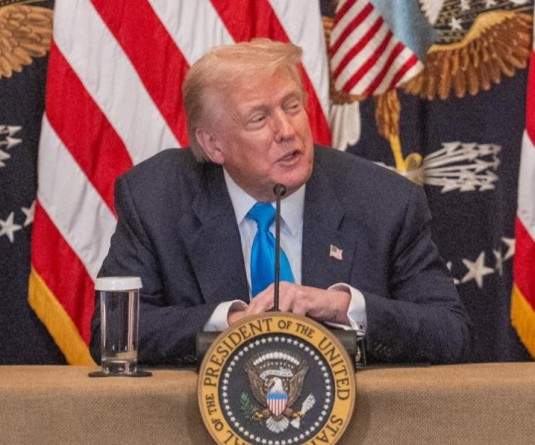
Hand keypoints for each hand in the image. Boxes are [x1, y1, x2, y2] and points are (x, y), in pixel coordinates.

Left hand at [228, 282, 350, 325]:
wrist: (330, 304)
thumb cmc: (308, 309)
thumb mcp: (288, 309)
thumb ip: (274, 313)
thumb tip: (254, 327)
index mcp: (275, 289)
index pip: (256, 301)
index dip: (247, 315)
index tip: (240, 329)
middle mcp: (282, 287)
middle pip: (261, 304)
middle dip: (254, 320)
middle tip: (250, 335)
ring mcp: (293, 292)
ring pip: (277, 311)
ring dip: (276, 325)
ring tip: (273, 337)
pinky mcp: (304, 298)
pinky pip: (293, 315)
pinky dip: (293, 325)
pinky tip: (292, 332)